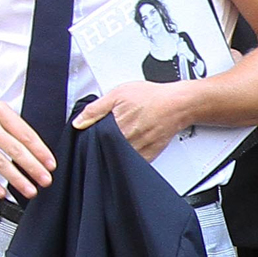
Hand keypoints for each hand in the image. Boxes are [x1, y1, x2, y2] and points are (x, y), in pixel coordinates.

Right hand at [0, 84, 52, 197]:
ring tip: (30, 190)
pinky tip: (1, 192)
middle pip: (14, 149)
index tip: (51, 165)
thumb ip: (15, 126)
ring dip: (16, 179)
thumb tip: (37, 150)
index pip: (26, 134)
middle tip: (46, 180)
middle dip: (33, 167)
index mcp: (0, 112)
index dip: (41, 151)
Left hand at [73, 80, 198, 157]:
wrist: (178, 104)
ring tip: (119, 139)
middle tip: (108, 134)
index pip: (94, 141)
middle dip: (103, 144)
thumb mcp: (117, 94)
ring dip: (115, 151)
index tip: (90, 135)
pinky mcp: (150, 155)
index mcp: (116, 127)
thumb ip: (96, 109)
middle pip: (106, 149)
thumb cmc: (151, 97)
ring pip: (119, 157)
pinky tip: (128, 147)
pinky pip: (134, 162)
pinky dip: (128, 157)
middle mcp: (128, 140)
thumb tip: (79, 122)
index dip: (90, 138)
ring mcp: (140, 149)